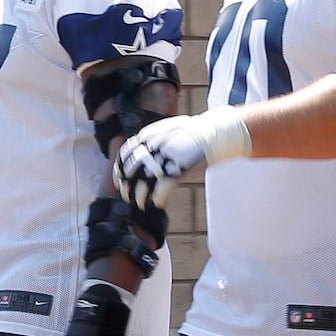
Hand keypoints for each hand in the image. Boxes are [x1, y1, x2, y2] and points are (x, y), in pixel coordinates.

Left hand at [113, 110, 252, 210]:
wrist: (216, 132)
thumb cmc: (193, 134)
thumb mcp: (167, 131)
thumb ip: (152, 141)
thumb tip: (139, 154)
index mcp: (148, 135)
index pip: (124, 154)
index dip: (119, 170)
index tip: (119, 181)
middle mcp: (152, 146)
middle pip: (130, 171)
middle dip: (126, 187)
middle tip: (128, 197)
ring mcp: (164, 158)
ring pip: (142, 183)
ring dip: (139, 197)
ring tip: (142, 205)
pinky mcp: (177, 169)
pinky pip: (161, 190)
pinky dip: (157, 199)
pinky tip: (158, 204)